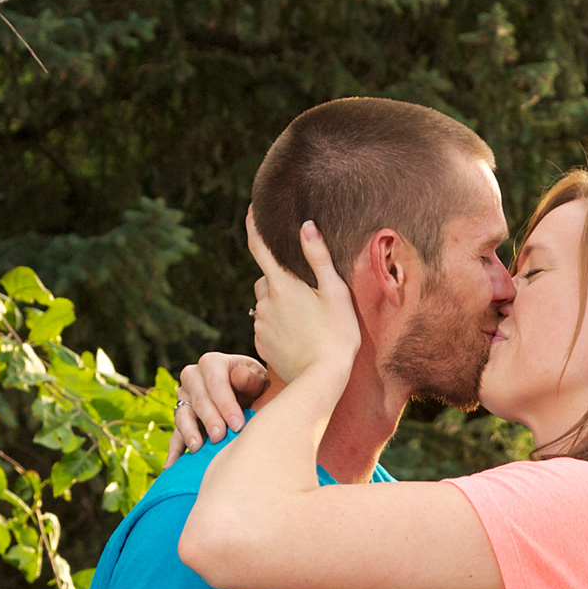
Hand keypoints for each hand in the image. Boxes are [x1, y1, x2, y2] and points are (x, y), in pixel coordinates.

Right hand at [166, 352, 269, 466]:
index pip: (215, 383)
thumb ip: (251, 377)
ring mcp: (184, 398)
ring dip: (189, 432)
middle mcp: (193, 378)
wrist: (248, 395)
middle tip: (219, 438)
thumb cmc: (255, 385)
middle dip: (209, 419)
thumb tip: (238, 376)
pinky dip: (174, 451)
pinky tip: (171, 466)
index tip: (238, 425)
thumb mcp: (258, 378)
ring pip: (182, 414)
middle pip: (197, 399)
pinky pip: (174, 435)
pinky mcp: (182, 419)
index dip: (226, 404)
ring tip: (197, 448)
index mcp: (212, 364)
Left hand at [246, 207, 360, 384]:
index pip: (259, 247)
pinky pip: (265, 327)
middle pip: (265, 279)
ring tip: (304, 319)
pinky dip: (277, 326)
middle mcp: (265, 302)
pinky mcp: (261, 345)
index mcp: (282, 285)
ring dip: (278, 305)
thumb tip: (306, 226)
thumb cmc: (337, 335)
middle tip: (303, 291)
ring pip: (265, 304)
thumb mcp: (335, 293)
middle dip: (278, 279)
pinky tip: (297, 336)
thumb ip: (319, 258)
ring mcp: (261, 325)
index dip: (253, 226)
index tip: (251, 210)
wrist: (322, 379)